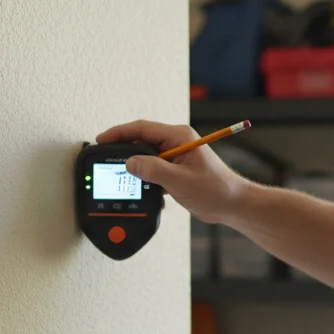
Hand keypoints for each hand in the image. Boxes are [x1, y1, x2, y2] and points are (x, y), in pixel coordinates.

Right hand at [95, 120, 249, 223]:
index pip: (142, 129)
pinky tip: (145, 191)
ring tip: (121, 177)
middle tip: (104, 158)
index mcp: (179, 136)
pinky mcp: (176, 171)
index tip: (102, 139)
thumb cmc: (216, 190)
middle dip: (123, 149)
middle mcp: (176, 143)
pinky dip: (147, 180)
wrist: (232, 205)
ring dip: (136, 168)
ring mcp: (176, 157)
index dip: (119, 133)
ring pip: (147, 157)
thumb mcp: (181, 180)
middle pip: (141, 141)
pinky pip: (154, 170)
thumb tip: (130, 163)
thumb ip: (153, 170)